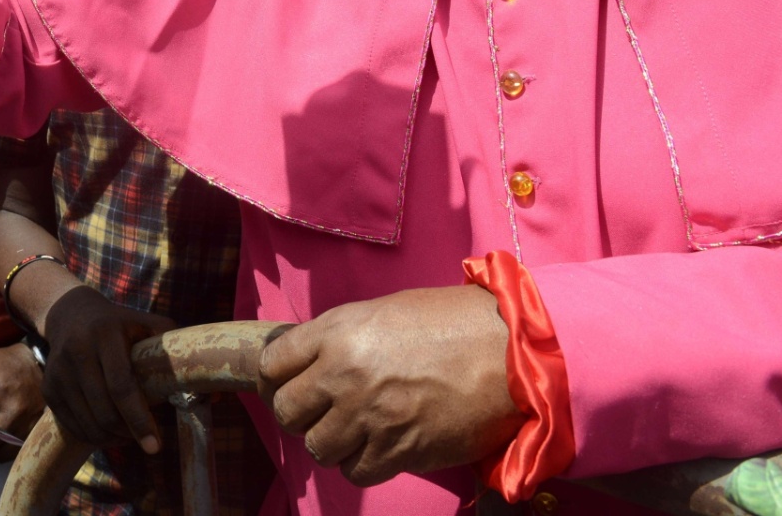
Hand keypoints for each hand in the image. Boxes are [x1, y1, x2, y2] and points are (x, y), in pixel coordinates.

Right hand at [39, 286, 176, 452]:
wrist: (70, 314)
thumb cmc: (122, 325)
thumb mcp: (149, 326)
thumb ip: (179, 351)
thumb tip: (215, 395)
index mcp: (105, 334)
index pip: (122, 386)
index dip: (140, 419)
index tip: (155, 445)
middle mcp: (78, 351)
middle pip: (105, 411)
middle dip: (128, 434)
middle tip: (146, 440)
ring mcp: (58, 371)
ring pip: (88, 423)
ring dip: (112, 438)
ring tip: (128, 433)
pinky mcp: (48, 387)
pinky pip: (72, 426)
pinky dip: (93, 435)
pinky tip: (108, 429)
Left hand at [260, 285, 519, 486]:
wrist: (508, 351)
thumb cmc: (451, 322)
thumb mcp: (383, 312)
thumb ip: (342, 337)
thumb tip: (314, 362)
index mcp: (337, 332)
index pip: (273, 364)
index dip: (277, 376)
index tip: (289, 382)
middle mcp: (344, 375)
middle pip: (287, 412)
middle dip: (300, 414)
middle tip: (320, 411)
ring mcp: (369, 416)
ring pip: (318, 448)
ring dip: (332, 442)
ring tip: (353, 430)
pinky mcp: (398, 450)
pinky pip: (355, 471)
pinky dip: (362, 463)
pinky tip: (378, 446)